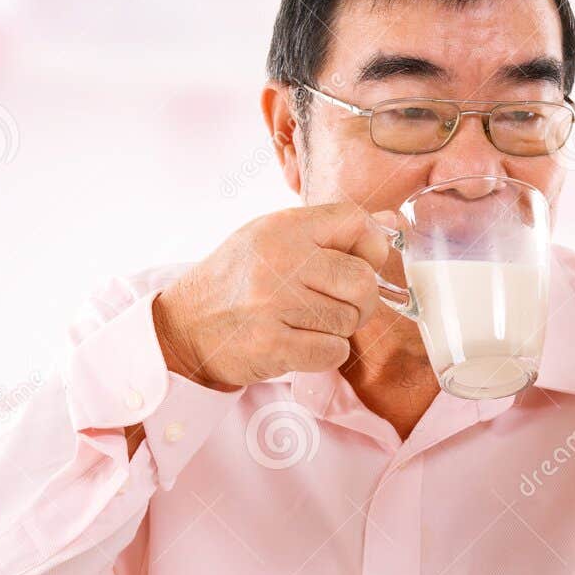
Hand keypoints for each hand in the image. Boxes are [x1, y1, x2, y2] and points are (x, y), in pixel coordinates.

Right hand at [152, 203, 391, 389]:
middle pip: (362, 280)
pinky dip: (324, 353)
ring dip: (337, 329)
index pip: (355, 221)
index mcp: (282, 227)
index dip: (369, 246)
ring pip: (350, 321)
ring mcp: (274, 305)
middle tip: (336, 305)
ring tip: (305, 323)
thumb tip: (392, 225)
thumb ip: (329, 232)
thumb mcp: (272, 238)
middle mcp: (279, 261)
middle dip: (361, 300)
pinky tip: (299, 343)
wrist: (182, 326)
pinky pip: (333, 352)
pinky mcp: (272, 346)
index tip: (357, 262)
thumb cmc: (236, 281)